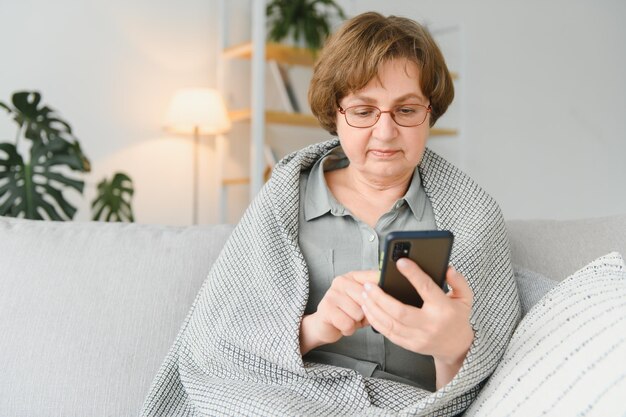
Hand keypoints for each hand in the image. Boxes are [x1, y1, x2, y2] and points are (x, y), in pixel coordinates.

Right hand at [300, 270, 378, 354]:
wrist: (325, 326)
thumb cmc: (347, 314)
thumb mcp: (364, 304)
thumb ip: (375, 298)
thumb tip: (390, 297)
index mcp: (353, 276)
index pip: (375, 277)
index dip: (382, 292)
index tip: (385, 299)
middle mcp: (341, 281)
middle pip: (367, 297)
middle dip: (366, 312)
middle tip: (357, 314)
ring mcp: (332, 293)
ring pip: (358, 312)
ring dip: (356, 322)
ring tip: (349, 319)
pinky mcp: (326, 307)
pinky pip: (348, 323)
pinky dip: (348, 329)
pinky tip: (342, 325)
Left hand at [359, 258, 473, 387]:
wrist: (457, 347)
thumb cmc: (458, 318)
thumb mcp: (465, 297)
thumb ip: (458, 281)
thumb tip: (447, 268)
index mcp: (443, 309)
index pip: (426, 288)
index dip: (412, 274)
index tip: (400, 262)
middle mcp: (430, 324)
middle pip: (399, 311)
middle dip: (380, 297)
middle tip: (368, 285)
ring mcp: (419, 337)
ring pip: (390, 324)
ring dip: (374, 309)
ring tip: (364, 295)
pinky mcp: (410, 345)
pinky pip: (389, 334)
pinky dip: (376, 321)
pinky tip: (369, 310)